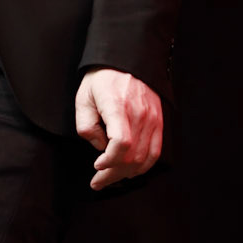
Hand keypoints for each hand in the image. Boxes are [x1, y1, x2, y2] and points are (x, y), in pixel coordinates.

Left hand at [75, 69, 163, 190]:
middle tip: (97, 182)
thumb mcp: (83, 98)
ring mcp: (152, 118)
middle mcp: (139, 113)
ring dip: (126, 173)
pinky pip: (155, 151)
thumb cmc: (102, 79)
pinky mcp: (158, 121)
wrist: (126, 60)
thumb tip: (100, 147)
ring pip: (144, 157)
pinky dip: (144, 165)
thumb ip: (86, 125)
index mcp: (118, 106)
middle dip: (113, 174)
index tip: (97, 165)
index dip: (110, 160)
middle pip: (132, 155)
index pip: (122, 142)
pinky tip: (131, 171)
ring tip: (111, 177)